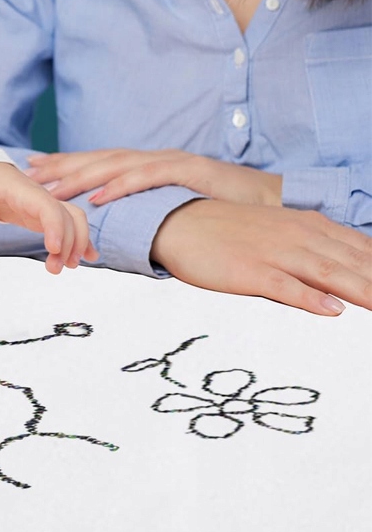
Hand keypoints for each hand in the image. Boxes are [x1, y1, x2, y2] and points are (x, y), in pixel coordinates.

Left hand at [0, 161, 98, 274]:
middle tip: (55, 268)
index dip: (55, 227)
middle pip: (69, 216)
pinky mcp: (43, 215)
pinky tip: (88, 259)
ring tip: (65, 268)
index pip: (48, 207)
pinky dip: (81, 240)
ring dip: (77, 243)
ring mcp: (44, 206)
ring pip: (75, 220)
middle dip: (69, 242)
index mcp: (23, 190)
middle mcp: (40, 197)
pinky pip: (70, 224)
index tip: (54, 250)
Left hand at [26, 149, 281, 207]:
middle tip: (32, 173)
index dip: (67, 162)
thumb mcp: (175, 207)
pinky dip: (121, 185)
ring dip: (83, 175)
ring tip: (54, 187)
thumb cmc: (220, 208)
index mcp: (149, 165)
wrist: (270, 201)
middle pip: (100, 158)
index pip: (100, 161)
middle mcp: (155, 158)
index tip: (35, 167)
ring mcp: (171, 161)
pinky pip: (148, 177)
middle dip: (64, 165)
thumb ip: (147, 209)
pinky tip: (98, 195)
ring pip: (117, 165)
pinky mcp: (190, 171)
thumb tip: (116, 224)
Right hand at [150, 198, 371, 314]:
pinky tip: (331, 309)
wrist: (179, 222)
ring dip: (362, 290)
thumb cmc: (230, 230)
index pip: (362, 249)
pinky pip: (284, 285)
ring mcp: (274, 252)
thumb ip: (316, 247)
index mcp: (308, 225)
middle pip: (353, 263)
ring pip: (328, 273)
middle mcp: (297, 235)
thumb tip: (349, 277)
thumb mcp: (279, 230)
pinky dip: (309, 297)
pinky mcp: (249, 270)